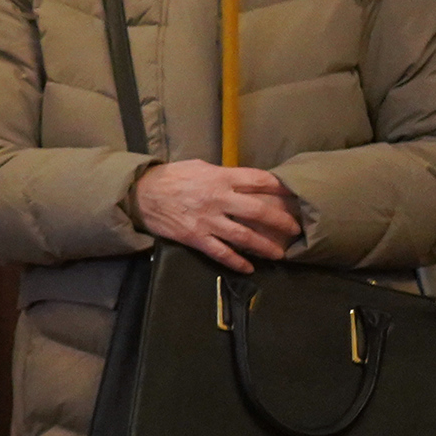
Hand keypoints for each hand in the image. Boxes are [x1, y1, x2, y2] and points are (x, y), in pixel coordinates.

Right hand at [132, 159, 301, 273]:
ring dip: (265, 246)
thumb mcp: (199, 167)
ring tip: (280, 253)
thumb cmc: (170, 177)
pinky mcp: (196, 237)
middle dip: (281, 221)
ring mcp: (208, 221)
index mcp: (220, 178)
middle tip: (295, 229)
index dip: (279, 187)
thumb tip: (243, 181)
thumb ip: (222, 174)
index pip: (258, 180)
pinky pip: (221, 252)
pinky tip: (249, 268)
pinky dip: (236, 262)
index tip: (293, 194)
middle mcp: (218, 199)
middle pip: (258, 211)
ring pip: (244, 236)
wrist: (140, 194)